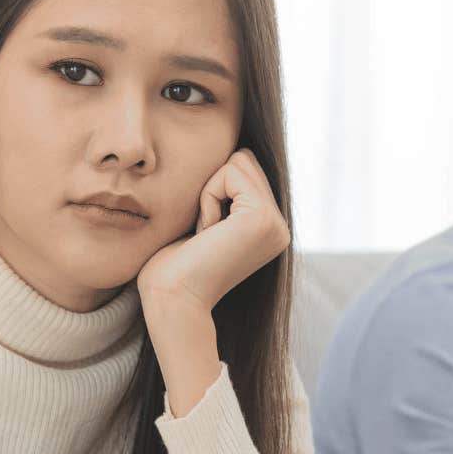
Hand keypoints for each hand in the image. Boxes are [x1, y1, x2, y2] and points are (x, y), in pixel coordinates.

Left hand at [136, 148, 289, 316]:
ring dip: (210, 192)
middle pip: (244, 159)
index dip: (213, 188)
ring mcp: (275, 223)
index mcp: (269, 228)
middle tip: (205, 231)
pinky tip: (207, 233)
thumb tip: (228, 153)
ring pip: (238, 161)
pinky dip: (208, 198)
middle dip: (214, 186)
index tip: (204, 233)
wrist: (173, 300)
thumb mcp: (207, 222)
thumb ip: (224, 194)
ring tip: (207, 233)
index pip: (245, 168)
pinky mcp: (262, 218)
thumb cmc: (174, 268)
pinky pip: (229, 174)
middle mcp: (279, 227)